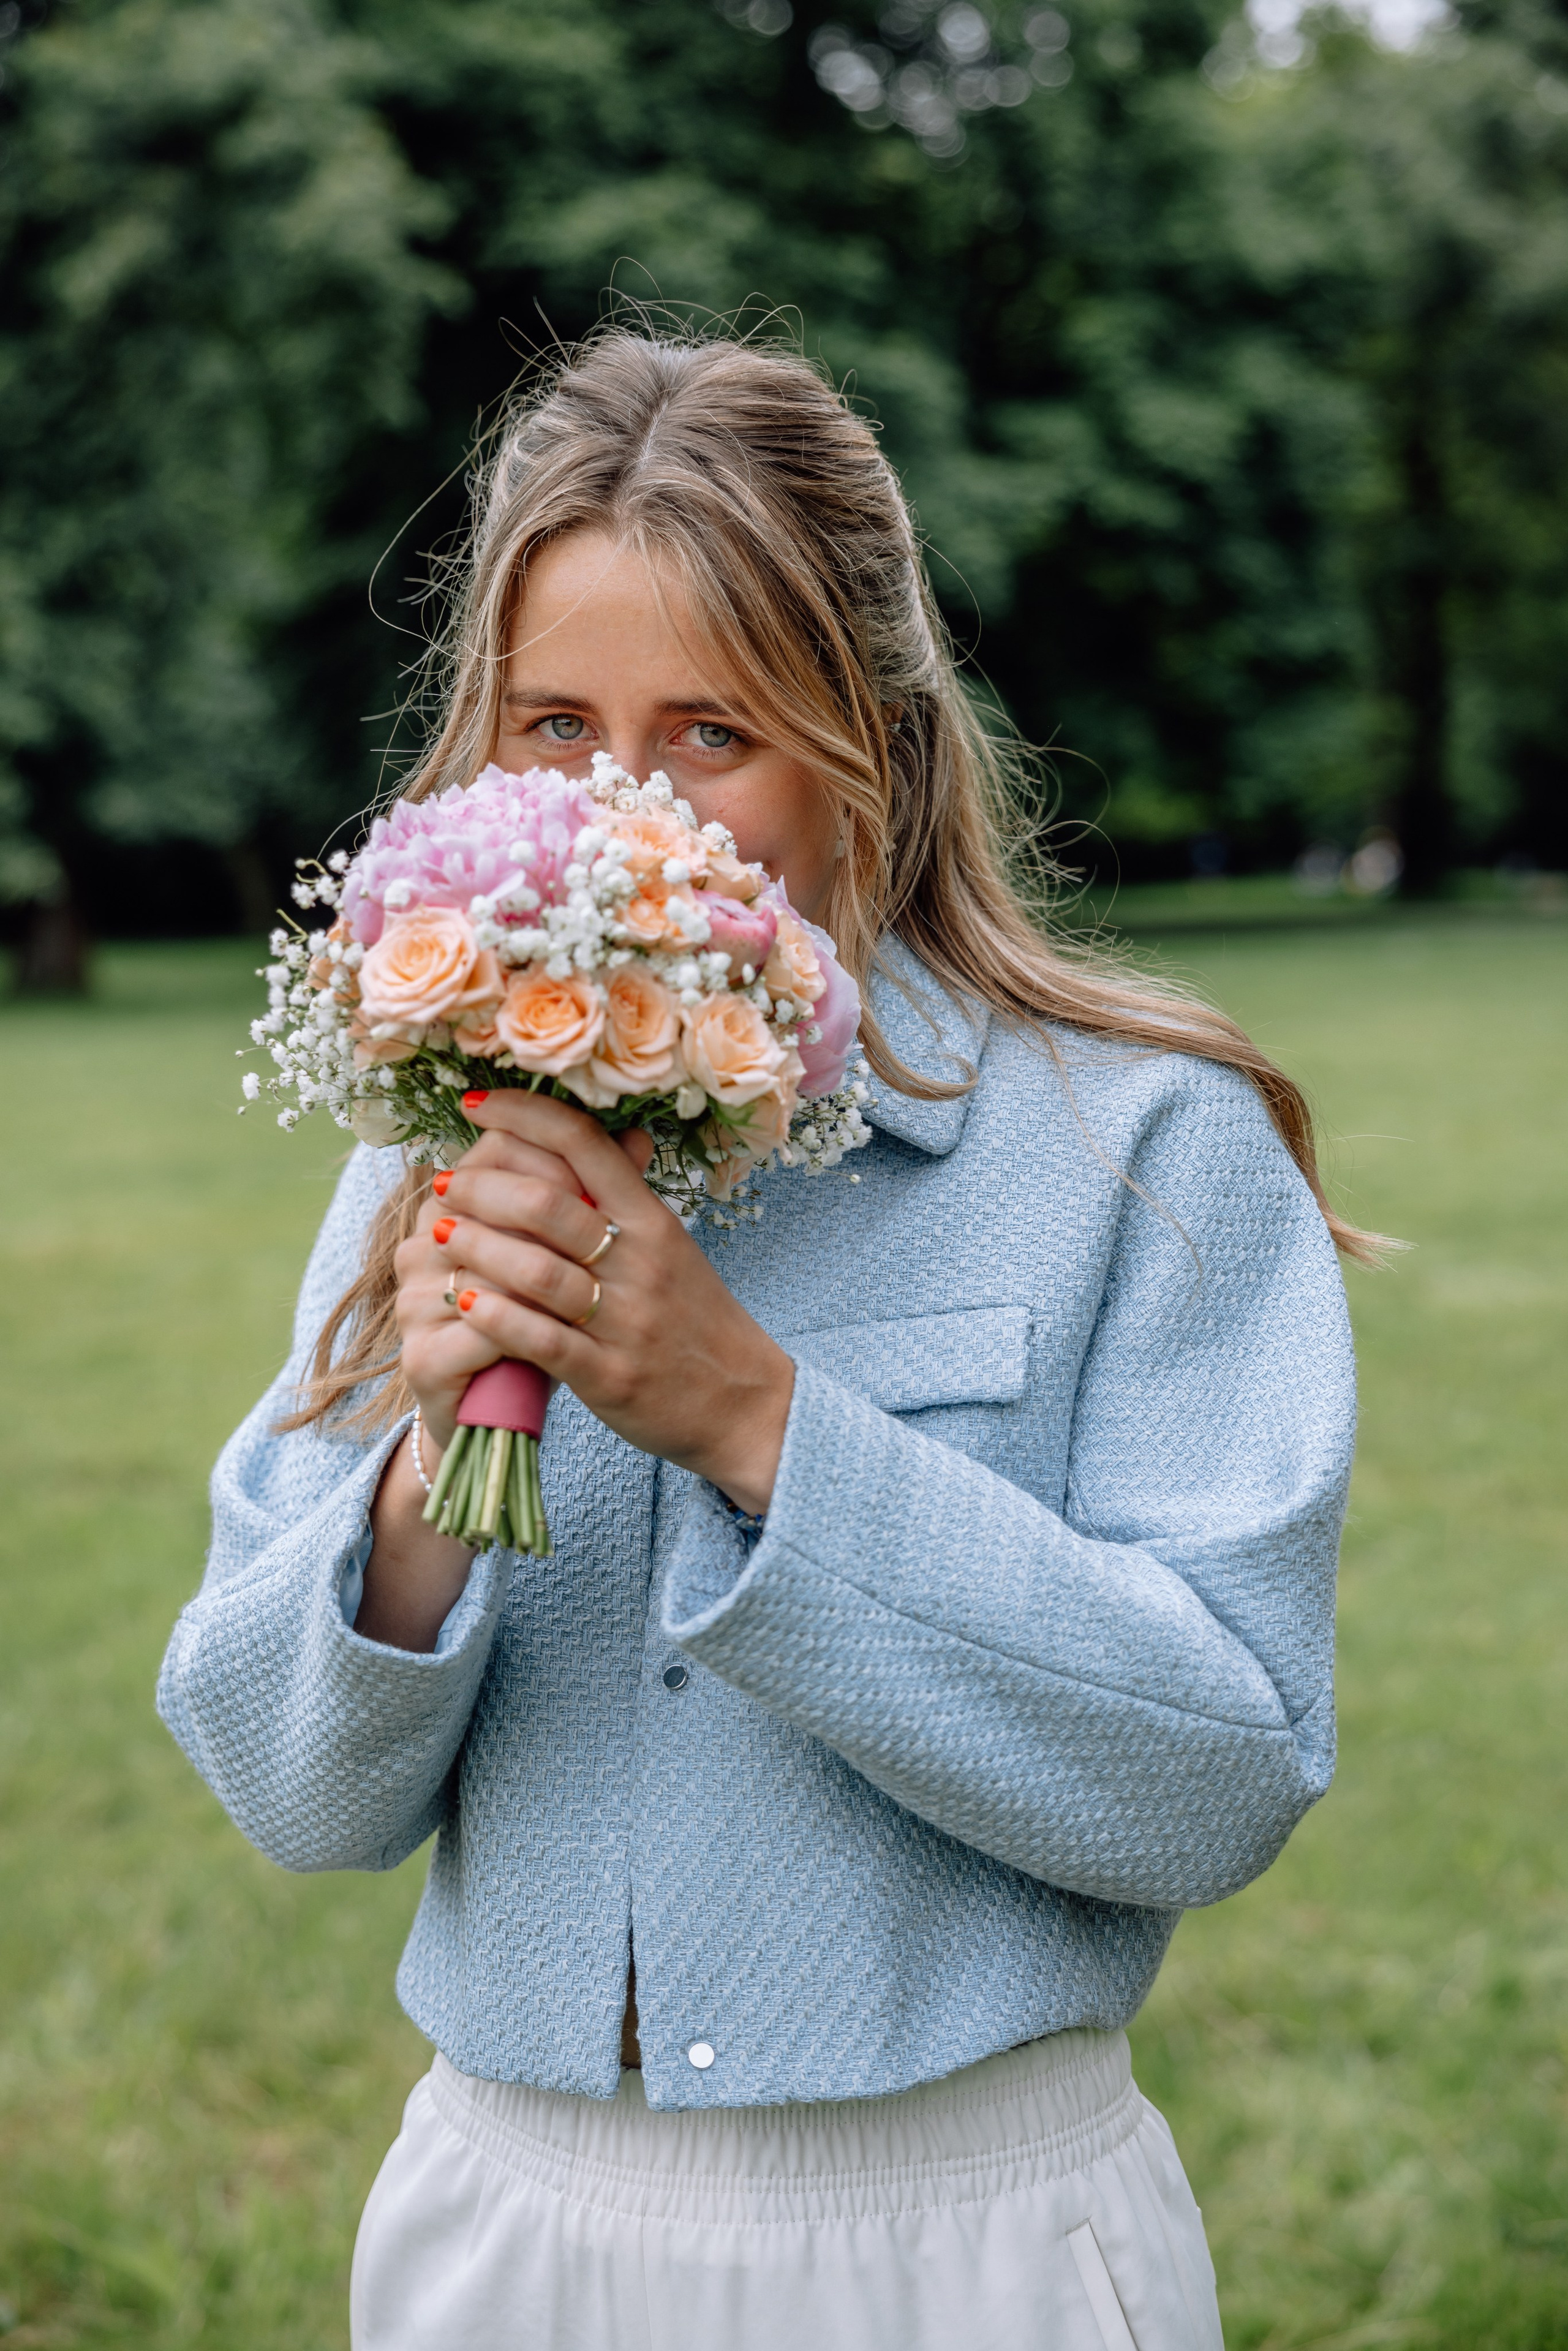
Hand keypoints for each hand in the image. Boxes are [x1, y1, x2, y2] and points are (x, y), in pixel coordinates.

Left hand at [416, 1090, 794, 1515]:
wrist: (746, 1405)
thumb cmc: (695, 1321)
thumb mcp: (671, 1248)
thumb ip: (629, 1197)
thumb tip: (610, 1134)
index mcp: (652, 1221)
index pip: (585, 1143)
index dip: (522, 1114)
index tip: (473, 1102)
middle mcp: (640, 1263)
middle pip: (547, 1205)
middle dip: (481, 1187)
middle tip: (443, 1182)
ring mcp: (625, 1321)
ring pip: (536, 1271)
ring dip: (475, 1247)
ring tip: (437, 1231)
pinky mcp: (609, 1377)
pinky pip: (541, 1340)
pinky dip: (495, 1317)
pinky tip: (462, 1300)